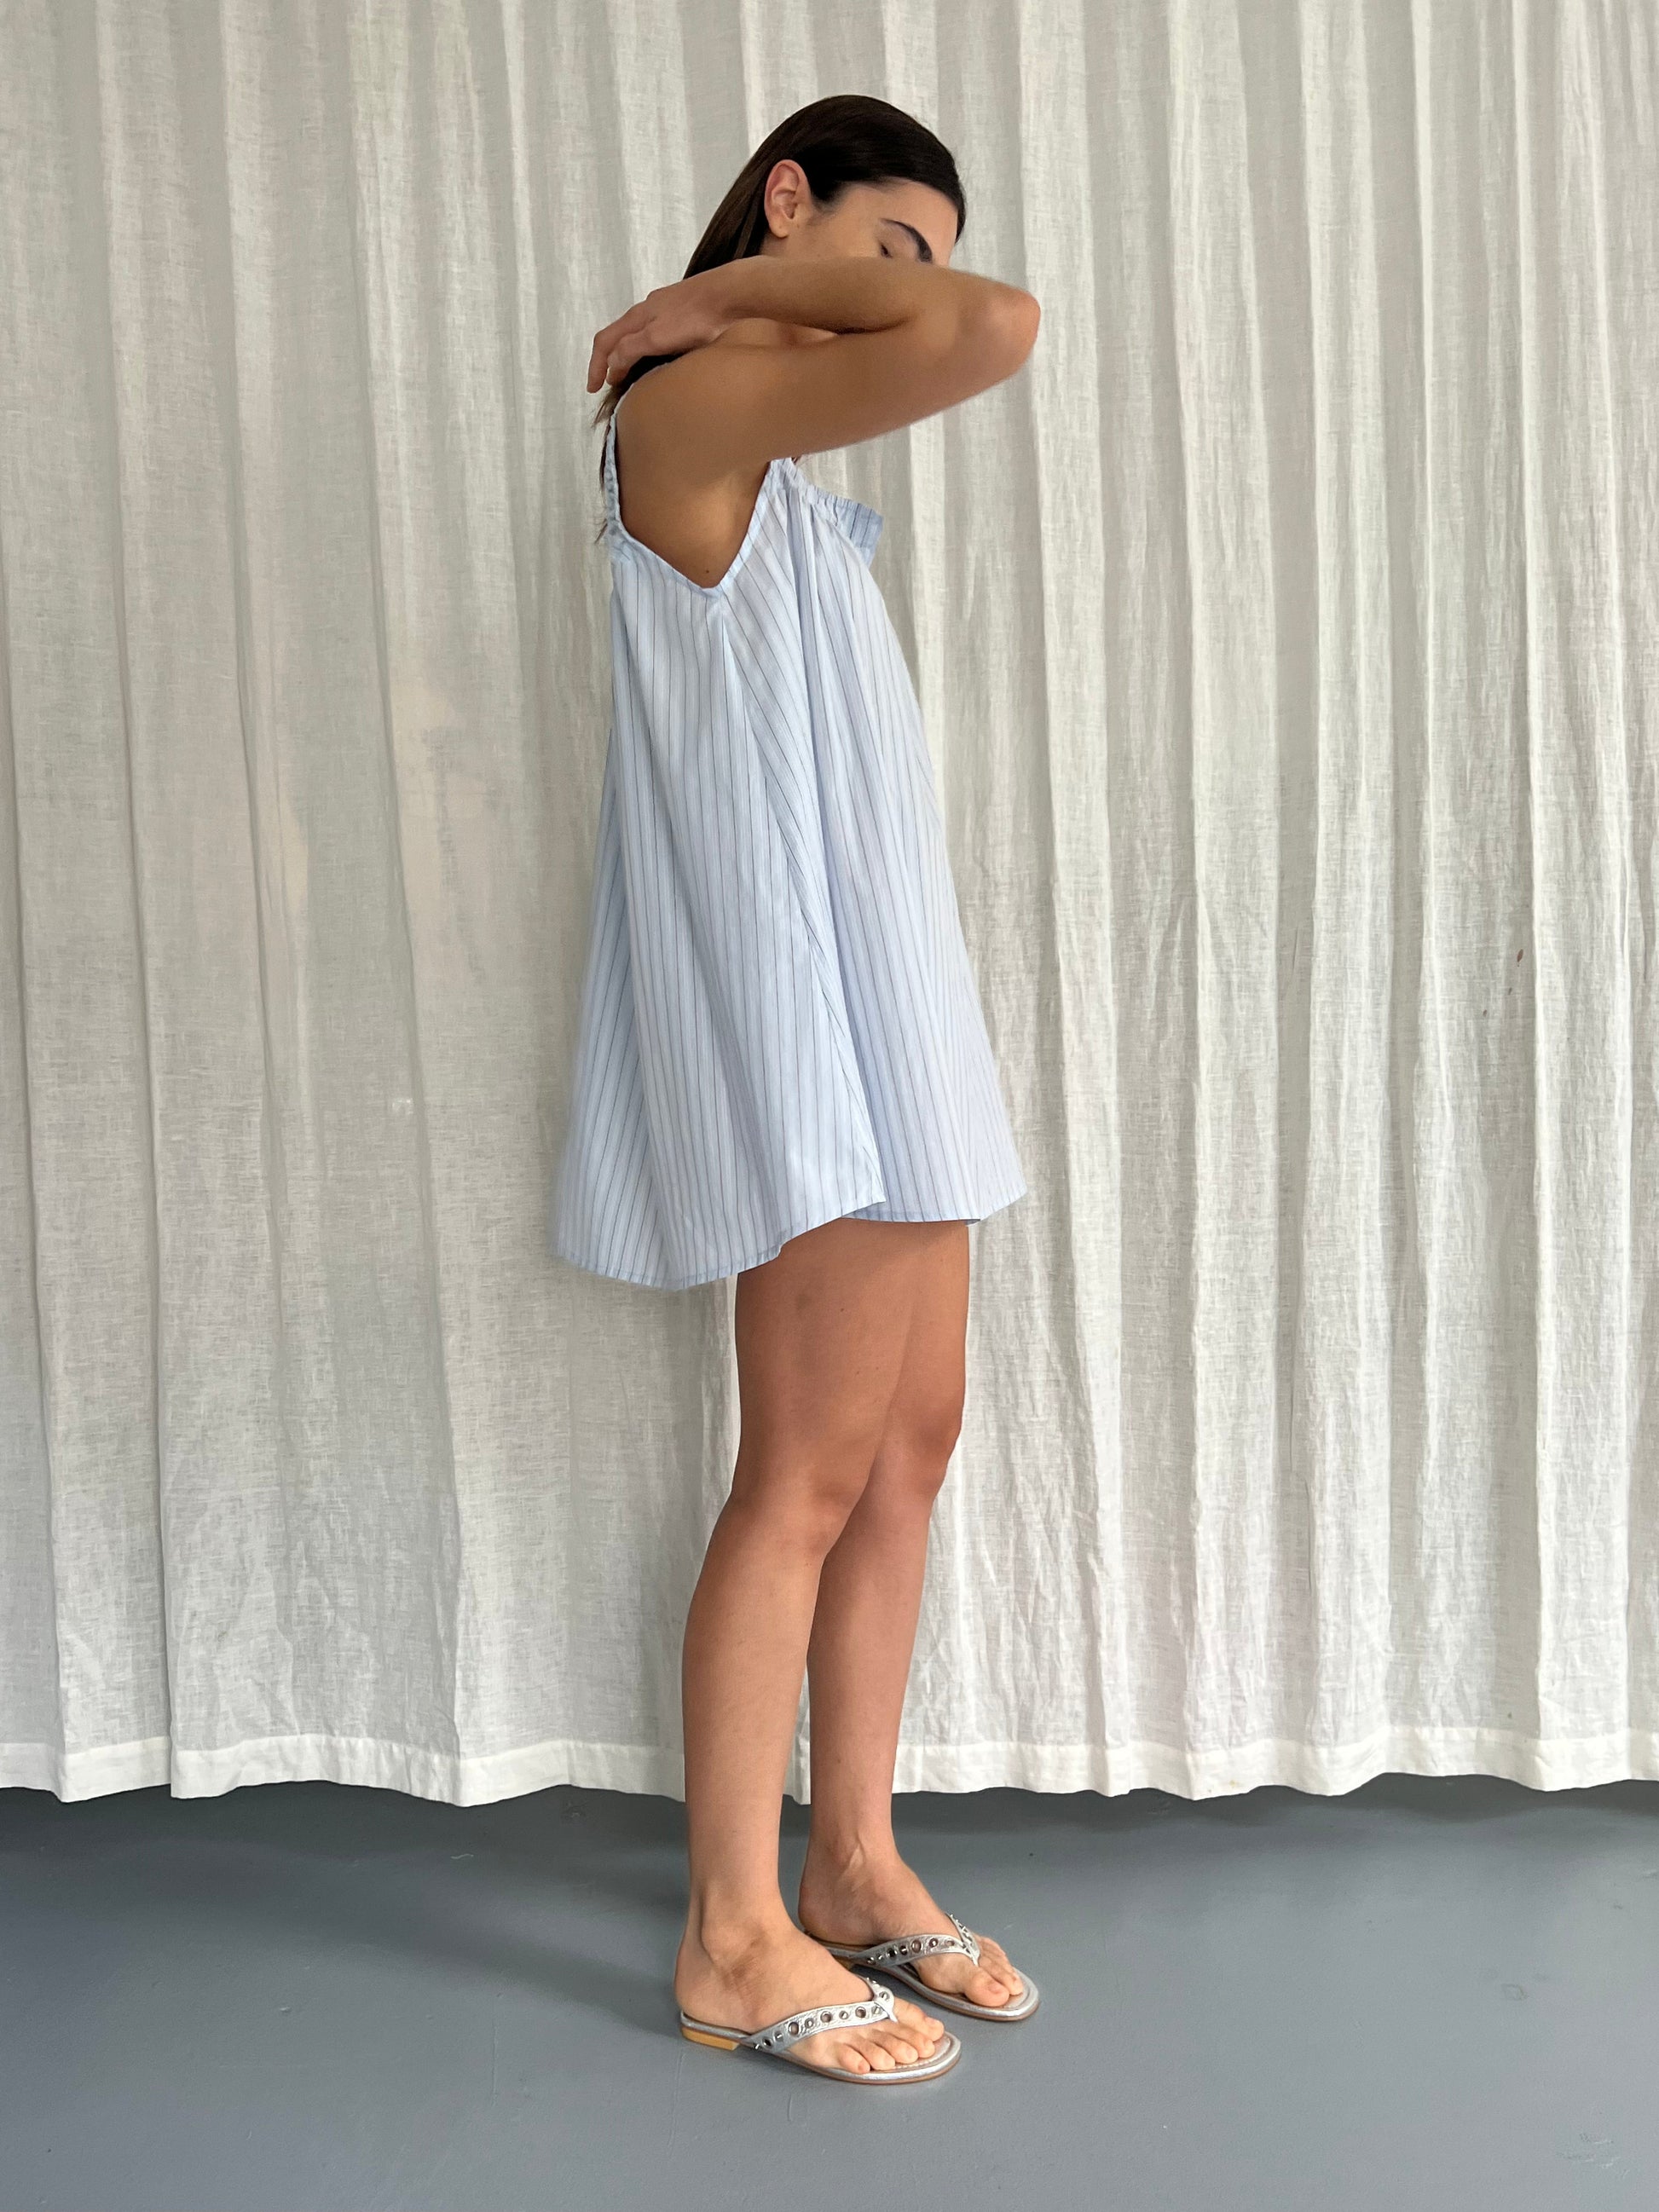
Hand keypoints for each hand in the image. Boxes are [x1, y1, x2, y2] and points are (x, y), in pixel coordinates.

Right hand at [586, 269, 733, 392]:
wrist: (734, 293)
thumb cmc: (697, 316)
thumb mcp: (657, 337)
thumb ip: (631, 349)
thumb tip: (611, 364)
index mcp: (637, 316)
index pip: (605, 341)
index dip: (596, 366)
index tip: (593, 389)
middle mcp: (649, 309)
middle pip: (620, 335)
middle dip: (610, 360)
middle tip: (611, 385)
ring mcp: (669, 308)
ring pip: (640, 333)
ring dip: (631, 354)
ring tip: (635, 374)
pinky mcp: (688, 311)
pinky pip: (660, 331)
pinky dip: (652, 348)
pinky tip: (664, 356)